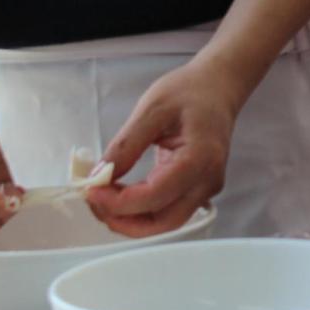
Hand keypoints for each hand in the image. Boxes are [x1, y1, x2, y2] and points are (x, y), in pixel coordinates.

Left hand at [87, 59, 243, 236]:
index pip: (154, 196)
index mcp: (199, 158)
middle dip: (124, 220)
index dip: (118, 202)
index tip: (90, 190)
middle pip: (164, 221)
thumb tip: (100, 176)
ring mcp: (207, 188)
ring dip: (132, 220)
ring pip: (166, 222)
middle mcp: (207, 180)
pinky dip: (143, 211)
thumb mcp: (152, 109)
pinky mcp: (199, 189)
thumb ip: (126, 145)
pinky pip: (170, 210)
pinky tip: (122, 196)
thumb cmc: (189, 91)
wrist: (219, 87)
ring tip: (103, 200)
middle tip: (94, 202)